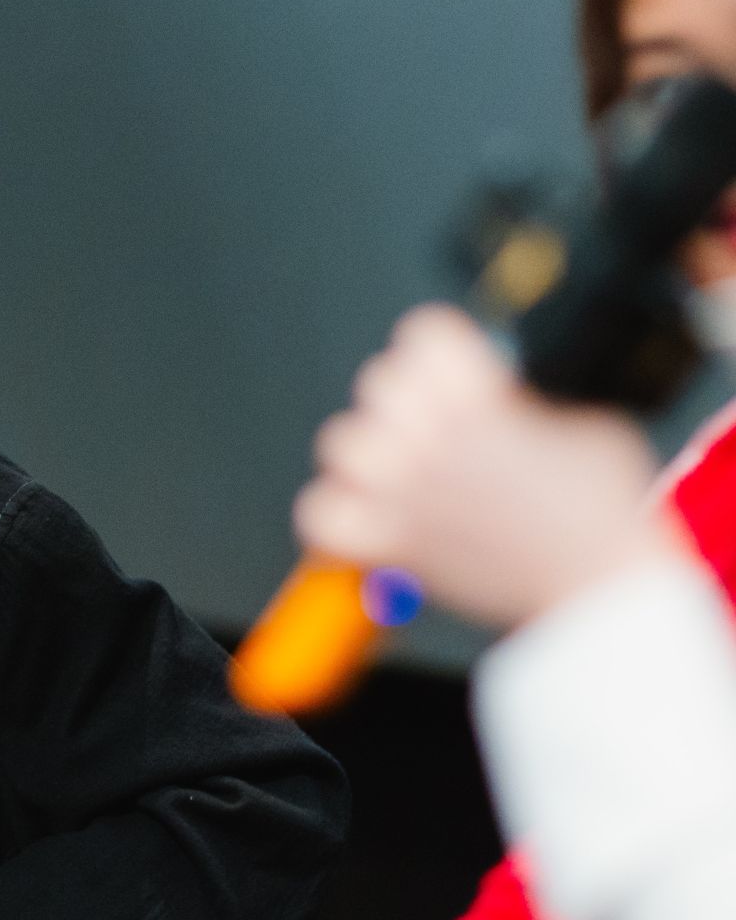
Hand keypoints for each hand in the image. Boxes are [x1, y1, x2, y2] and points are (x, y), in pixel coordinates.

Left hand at [294, 304, 671, 628]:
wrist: (596, 586)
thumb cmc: (598, 511)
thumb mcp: (578, 426)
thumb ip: (516, 404)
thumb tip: (490, 405)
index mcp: (475, 397)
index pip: (422, 333)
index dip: (442, 352)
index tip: (458, 373)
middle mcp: (427, 436)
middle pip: (377, 382)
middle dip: (408, 399)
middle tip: (438, 427)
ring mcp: (400, 489)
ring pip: (340, 443)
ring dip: (369, 453)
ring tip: (405, 472)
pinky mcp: (387, 541)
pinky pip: (320, 513)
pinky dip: (337, 513)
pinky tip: (372, 516)